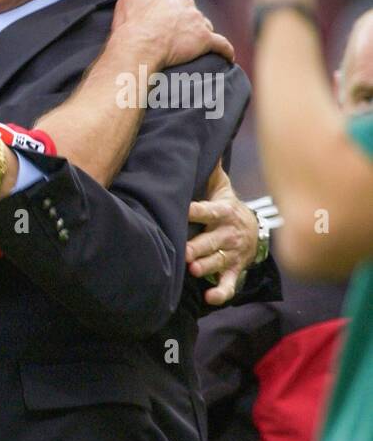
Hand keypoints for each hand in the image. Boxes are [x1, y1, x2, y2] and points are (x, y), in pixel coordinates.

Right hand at [110, 0, 234, 70]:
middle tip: (172, 38)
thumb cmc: (129, 28)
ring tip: (192, 49)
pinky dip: (225, 50)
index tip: (159, 24)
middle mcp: (185, 3)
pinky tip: (228, 56)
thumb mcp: (126, 2)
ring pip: (203, 26)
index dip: (165, 13)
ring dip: (199, 35)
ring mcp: (197, 20)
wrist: (138, 46)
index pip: (171, 1)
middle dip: (184, 22)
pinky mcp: (205, 39)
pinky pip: (221, 45)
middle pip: (189, 12)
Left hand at [186, 163, 256, 304]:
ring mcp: (231, 253)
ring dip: (206, 267)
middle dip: (199, 246)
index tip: (183, 209)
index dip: (196, 210)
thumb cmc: (227, 207)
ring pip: (218, 261)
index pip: (208, 210)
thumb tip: (201, 143)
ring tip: (193, 270)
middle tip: (185, 252)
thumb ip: (209, 172)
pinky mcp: (234, 270)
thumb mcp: (222, 187)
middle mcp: (227, 234)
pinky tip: (210, 298)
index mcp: (222, 212)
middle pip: (211, 241)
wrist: (256, 230)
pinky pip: (229, 283)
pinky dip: (221, 292)